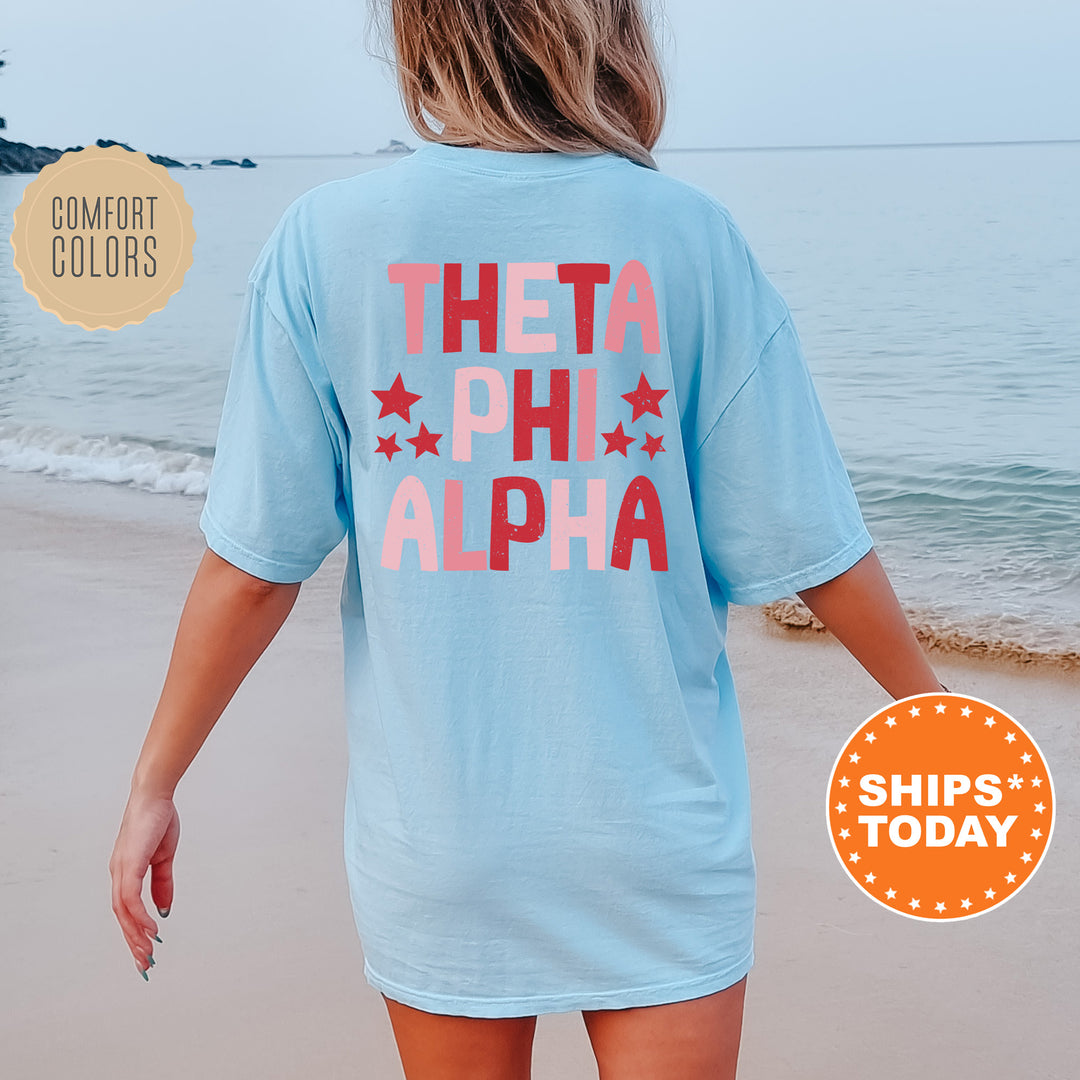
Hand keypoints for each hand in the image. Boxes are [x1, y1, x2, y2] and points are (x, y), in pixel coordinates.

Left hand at [109, 790, 179, 976]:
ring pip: (123, 912)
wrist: (155, 796)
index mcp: (126, 872)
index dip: (135, 932)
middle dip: (133, 942)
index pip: (127, 909)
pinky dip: (139, 916)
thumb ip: (163, 883)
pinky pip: (131, 898)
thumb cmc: (158, 820)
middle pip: (122, 916)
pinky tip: (152, 928)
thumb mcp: (164, 857)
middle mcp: (118, 874)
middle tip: (145, 964)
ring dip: (135, 934)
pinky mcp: (128, 864)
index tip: (145, 951)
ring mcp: (121, 869)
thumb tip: (164, 910)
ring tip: (149, 952)